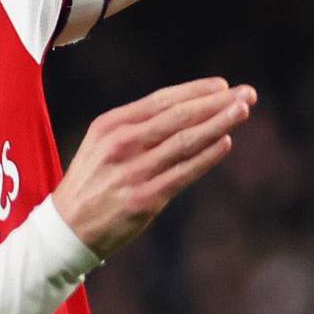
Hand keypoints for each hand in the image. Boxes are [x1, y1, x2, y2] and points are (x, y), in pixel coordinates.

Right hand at [53, 77, 254, 258]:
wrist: (66, 228)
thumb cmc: (94, 181)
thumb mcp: (103, 143)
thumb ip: (139, 126)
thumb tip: (188, 109)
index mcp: (112, 124)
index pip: (162, 100)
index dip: (195, 91)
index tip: (223, 85)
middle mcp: (122, 143)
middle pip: (178, 116)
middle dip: (216, 103)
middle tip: (247, 93)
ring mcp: (133, 171)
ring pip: (184, 141)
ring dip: (218, 124)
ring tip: (242, 111)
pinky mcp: (144, 199)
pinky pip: (182, 174)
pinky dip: (206, 157)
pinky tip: (226, 143)